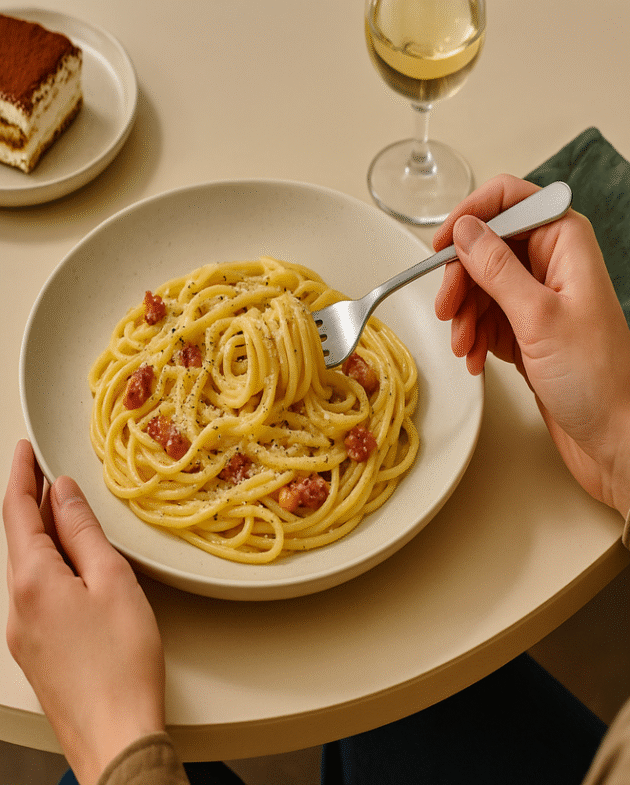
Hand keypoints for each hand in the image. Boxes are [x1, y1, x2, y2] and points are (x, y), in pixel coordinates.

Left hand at [3, 440, 164, 784]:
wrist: (115, 735)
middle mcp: (17, 606)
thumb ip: (83, 532)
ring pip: (29, 568)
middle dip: (34, 503)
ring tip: (68, 516)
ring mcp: (22, 633)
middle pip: (21, 540)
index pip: (18, 513)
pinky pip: (37, 593)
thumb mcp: (111, 581)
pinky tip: (74, 567)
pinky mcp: (36, 652)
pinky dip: (51, 567)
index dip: (22, 475)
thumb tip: (64, 493)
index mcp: (32, 581)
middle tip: (51, 475)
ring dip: (46, 536)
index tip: (24, 449)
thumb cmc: (121, 660)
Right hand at [434, 174, 629, 517]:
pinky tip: (476, 358)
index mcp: (565, 243)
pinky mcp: (525, 327)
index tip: (441, 246)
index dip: (470, 217)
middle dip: (461, 279)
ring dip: (464, 315)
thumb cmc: (597, 378)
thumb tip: (465, 231)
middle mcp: (550, 263)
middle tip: (446, 309)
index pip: (509, 200)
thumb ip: (497, 269)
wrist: (611, 435)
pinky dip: (473, 336)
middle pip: (485, 246)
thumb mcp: (539, 317)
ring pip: (479, 285)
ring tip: (465, 345)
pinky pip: (484, 317)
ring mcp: (536, 296)